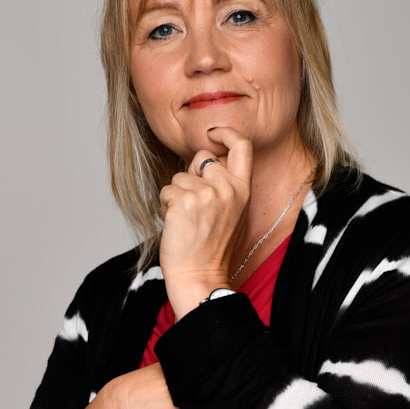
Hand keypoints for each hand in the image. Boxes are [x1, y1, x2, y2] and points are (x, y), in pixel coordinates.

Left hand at [159, 127, 252, 318]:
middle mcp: (228, 188)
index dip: (226, 132)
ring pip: (180, 176)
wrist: (200, 276)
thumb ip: (225, 184)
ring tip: (188, 220)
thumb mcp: (232, 212)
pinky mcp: (184, 201)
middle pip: (202, 157)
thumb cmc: (212, 247)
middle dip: (192, 173)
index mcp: (243, 190)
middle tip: (195, 203)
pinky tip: (177, 224)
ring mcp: (206, 194)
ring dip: (177, 195)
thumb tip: (205, 159)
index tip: (213, 132)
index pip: (242, 146)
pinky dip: (166, 205)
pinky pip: (166, 190)